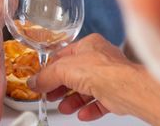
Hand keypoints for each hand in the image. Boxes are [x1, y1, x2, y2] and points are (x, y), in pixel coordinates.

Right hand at [30, 34, 159, 125]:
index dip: (51, 69)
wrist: (124, 88)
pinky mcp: (116, 94)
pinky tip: (81, 113)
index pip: (64, 56)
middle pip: (75, 75)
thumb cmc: (101, 69)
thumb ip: (46, 76)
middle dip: (61, 88)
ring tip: (64, 107)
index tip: (42, 80)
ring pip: (87, 90)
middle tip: (50, 95)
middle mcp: (101, 59)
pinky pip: (100, 103)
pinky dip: (89, 109)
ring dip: (73, 101)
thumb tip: (34, 82)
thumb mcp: (62, 69)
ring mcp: (109, 77)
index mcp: (89, 45)